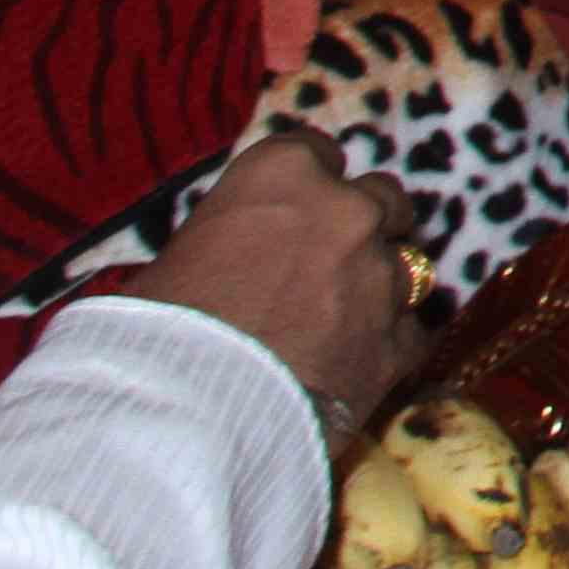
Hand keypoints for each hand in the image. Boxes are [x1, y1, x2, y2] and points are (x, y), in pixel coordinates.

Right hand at [131, 130, 421, 426]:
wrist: (186, 414)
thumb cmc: (156, 334)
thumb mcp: (172, 262)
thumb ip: (226, 242)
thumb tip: (226, 260)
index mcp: (282, 174)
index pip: (316, 153)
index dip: (310, 185)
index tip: (299, 209)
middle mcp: (346, 210)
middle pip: (381, 200)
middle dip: (365, 226)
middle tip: (333, 262)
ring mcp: (381, 275)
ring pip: (408, 265)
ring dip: (382, 287)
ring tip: (343, 321)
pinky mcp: (398, 342)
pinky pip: (412, 332)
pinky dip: (390, 345)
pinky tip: (356, 365)